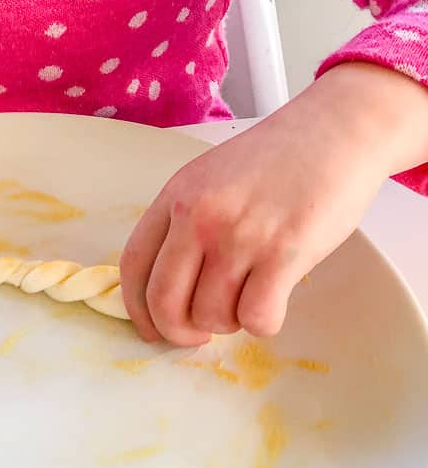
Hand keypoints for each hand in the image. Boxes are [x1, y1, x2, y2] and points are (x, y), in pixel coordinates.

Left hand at [120, 63, 427, 344]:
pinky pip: (256, 318)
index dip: (137, 309)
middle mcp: (199, 216)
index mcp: (175, 196)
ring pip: (211, 315)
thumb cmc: (274, 159)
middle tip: (197, 336)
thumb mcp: (209, 178)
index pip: (133, 265)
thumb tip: (170, 285)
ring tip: (247, 294)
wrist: (334, 131)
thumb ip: (183, 222)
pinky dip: (263, 322)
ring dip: (228, 322)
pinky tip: (273, 298)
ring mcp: (239, 234)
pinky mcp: (283, 252)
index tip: (150, 329)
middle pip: (164, 300)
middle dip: (176, 332)